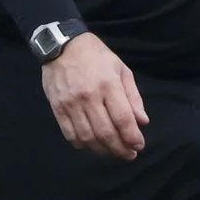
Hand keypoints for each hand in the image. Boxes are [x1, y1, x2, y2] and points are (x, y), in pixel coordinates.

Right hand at [41, 31, 147, 159]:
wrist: (62, 45)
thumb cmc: (96, 56)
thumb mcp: (121, 69)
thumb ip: (133, 96)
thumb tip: (142, 122)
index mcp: (108, 85)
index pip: (123, 119)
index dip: (132, 137)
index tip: (138, 145)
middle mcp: (89, 96)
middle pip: (106, 133)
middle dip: (120, 149)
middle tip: (128, 154)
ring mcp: (71, 104)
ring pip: (88, 138)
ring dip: (102, 150)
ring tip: (112, 151)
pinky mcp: (57, 108)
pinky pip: (70, 134)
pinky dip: (82, 145)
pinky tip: (91, 144)